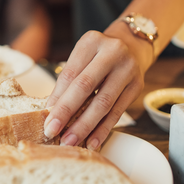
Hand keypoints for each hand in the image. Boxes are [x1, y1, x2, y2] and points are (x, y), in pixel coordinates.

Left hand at [43, 24, 151, 150]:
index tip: (46, 118)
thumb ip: (68, 81)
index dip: (57, 98)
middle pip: (85, 86)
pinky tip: (93, 141)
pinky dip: (103, 129)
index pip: (70, 73)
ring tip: (71, 141)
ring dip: (85, 126)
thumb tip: (51, 111)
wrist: (132, 47)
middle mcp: (112, 52)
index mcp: (92, 42)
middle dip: (67, 112)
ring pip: (103, 103)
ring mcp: (128, 69)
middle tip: (53, 131)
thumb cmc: (99, 55)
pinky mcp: (137, 86)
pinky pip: (117, 112)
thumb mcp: (82, 58)